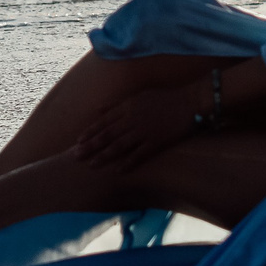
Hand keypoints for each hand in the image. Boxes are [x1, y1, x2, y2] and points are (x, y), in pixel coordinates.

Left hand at [74, 83, 202, 170]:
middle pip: (107, 134)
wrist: (189, 101)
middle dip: (91, 146)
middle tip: (76, 156)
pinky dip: (128, 162)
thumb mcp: (137, 96)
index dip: (90, 132)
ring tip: (92, 165)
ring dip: (104, 155)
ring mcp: (145, 130)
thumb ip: (117, 104)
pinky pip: (139, 154)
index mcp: (128, 106)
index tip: (78, 141)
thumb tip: (98, 110)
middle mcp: (133, 118)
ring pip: (120, 145)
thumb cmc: (163, 97)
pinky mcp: (157, 141)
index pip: (104, 121)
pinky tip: (117, 170)